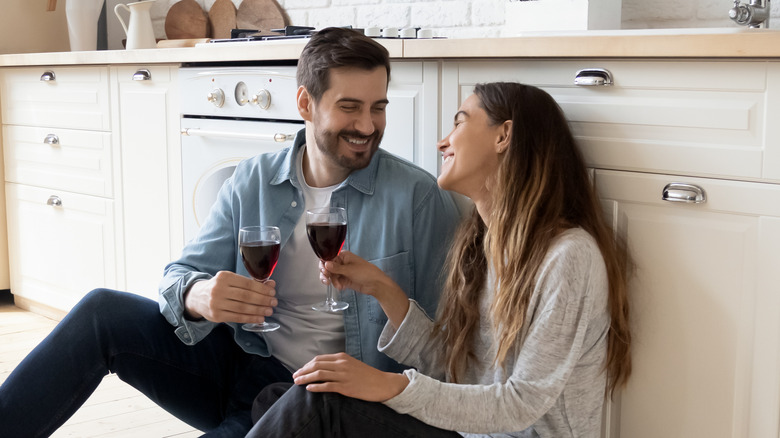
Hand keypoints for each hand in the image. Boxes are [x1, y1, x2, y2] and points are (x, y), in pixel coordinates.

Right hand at [183, 271, 277, 323]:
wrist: (197, 297)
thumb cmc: (220, 287)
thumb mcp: (232, 280)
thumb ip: (251, 282)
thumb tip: (271, 284)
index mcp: (224, 277)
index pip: (247, 284)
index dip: (262, 289)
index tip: (272, 292)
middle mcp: (219, 289)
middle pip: (246, 296)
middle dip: (263, 300)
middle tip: (273, 303)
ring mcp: (216, 303)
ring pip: (242, 308)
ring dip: (258, 310)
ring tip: (269, 311)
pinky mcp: (216, 316)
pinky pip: (237, 317)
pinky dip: (250, 318)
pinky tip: (259, 319)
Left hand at [293, 353, 408, 401]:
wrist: (383, 383)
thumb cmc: (367, 375)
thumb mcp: (352, 364)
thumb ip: (339, 364)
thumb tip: (324, 368)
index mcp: (342, 357)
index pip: (319, 359)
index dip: (307, 365)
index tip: (300, 370)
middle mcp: (341, 364)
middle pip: (316, 365)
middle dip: (303, 371)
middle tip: (295, 376)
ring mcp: (343, 375)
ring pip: (319, 374)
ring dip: (305, 378)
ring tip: (297, 382)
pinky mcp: (346, 387)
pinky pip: (327, 386)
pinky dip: (316, 386)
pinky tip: (309, 388)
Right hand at [319, 251, 389, 296]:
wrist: (375, 284)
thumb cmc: (366, 272)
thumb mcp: (349, 269)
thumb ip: (336, 268)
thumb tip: (325, 264)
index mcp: (343, 256)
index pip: (328, 258)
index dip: (324, 264)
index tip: (324, 271)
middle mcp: (342, 263)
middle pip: (327, 267)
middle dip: (326, 274)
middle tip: (327, 280)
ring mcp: (343, 272)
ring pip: (331, 275)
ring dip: (332, 281)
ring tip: (338, 285)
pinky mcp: (344, 280)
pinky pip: (336, 281)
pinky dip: (336, 284)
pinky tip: (341, 287)